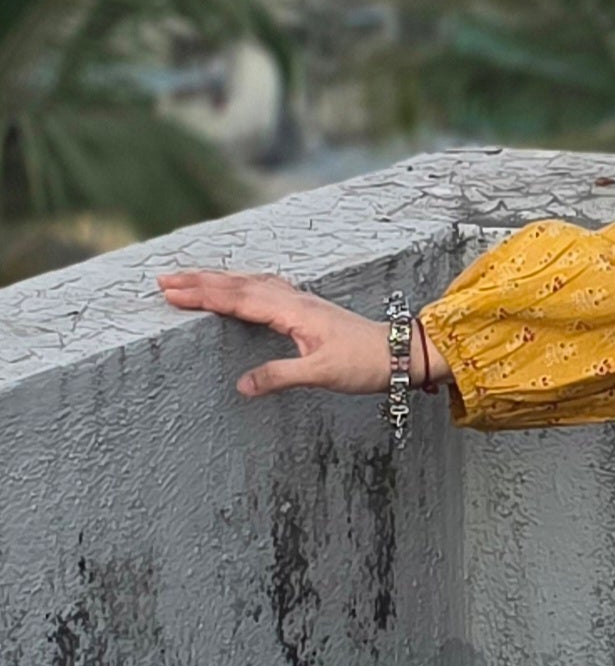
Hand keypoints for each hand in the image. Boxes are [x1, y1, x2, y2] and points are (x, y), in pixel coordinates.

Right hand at [155, 268, 447, 397]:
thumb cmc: (365, 363)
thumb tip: (240, 385)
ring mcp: (303, 302)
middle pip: (241, 285)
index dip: (204, 294)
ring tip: (190, 280)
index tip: (171, 291)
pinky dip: (243, 285)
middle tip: (164, 280)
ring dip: (220, 281)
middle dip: (202, 281)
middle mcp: (296, 300)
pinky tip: (239, 287)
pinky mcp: (307, 310)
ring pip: (253, 284)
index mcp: (295, 310)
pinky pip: (266, 289)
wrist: (400, 352)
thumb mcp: (322, 373)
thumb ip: (281, 376)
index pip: (241, 299)